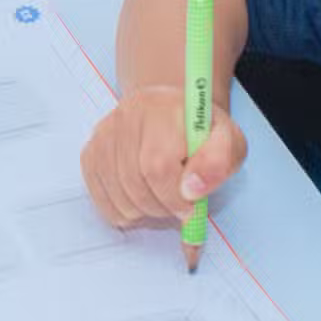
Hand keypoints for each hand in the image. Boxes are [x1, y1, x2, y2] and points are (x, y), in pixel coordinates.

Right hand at [80, 84, 246, 228]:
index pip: (157, 166)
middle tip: (178, 207)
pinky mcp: (91, 151)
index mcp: (164, 108)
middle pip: (134, 183)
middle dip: (161, 207)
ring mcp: (105, 132)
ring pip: (117, 195)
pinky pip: (100, 198)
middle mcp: (127, 114)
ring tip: (162, 199)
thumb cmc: (201, 132)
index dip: (173, 198)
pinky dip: (122, 211)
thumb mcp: (229, 141)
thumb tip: (191, 191)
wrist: (171, 113)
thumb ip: (220, 162)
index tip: (190, 208)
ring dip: (143, 212)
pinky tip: (141, 200)